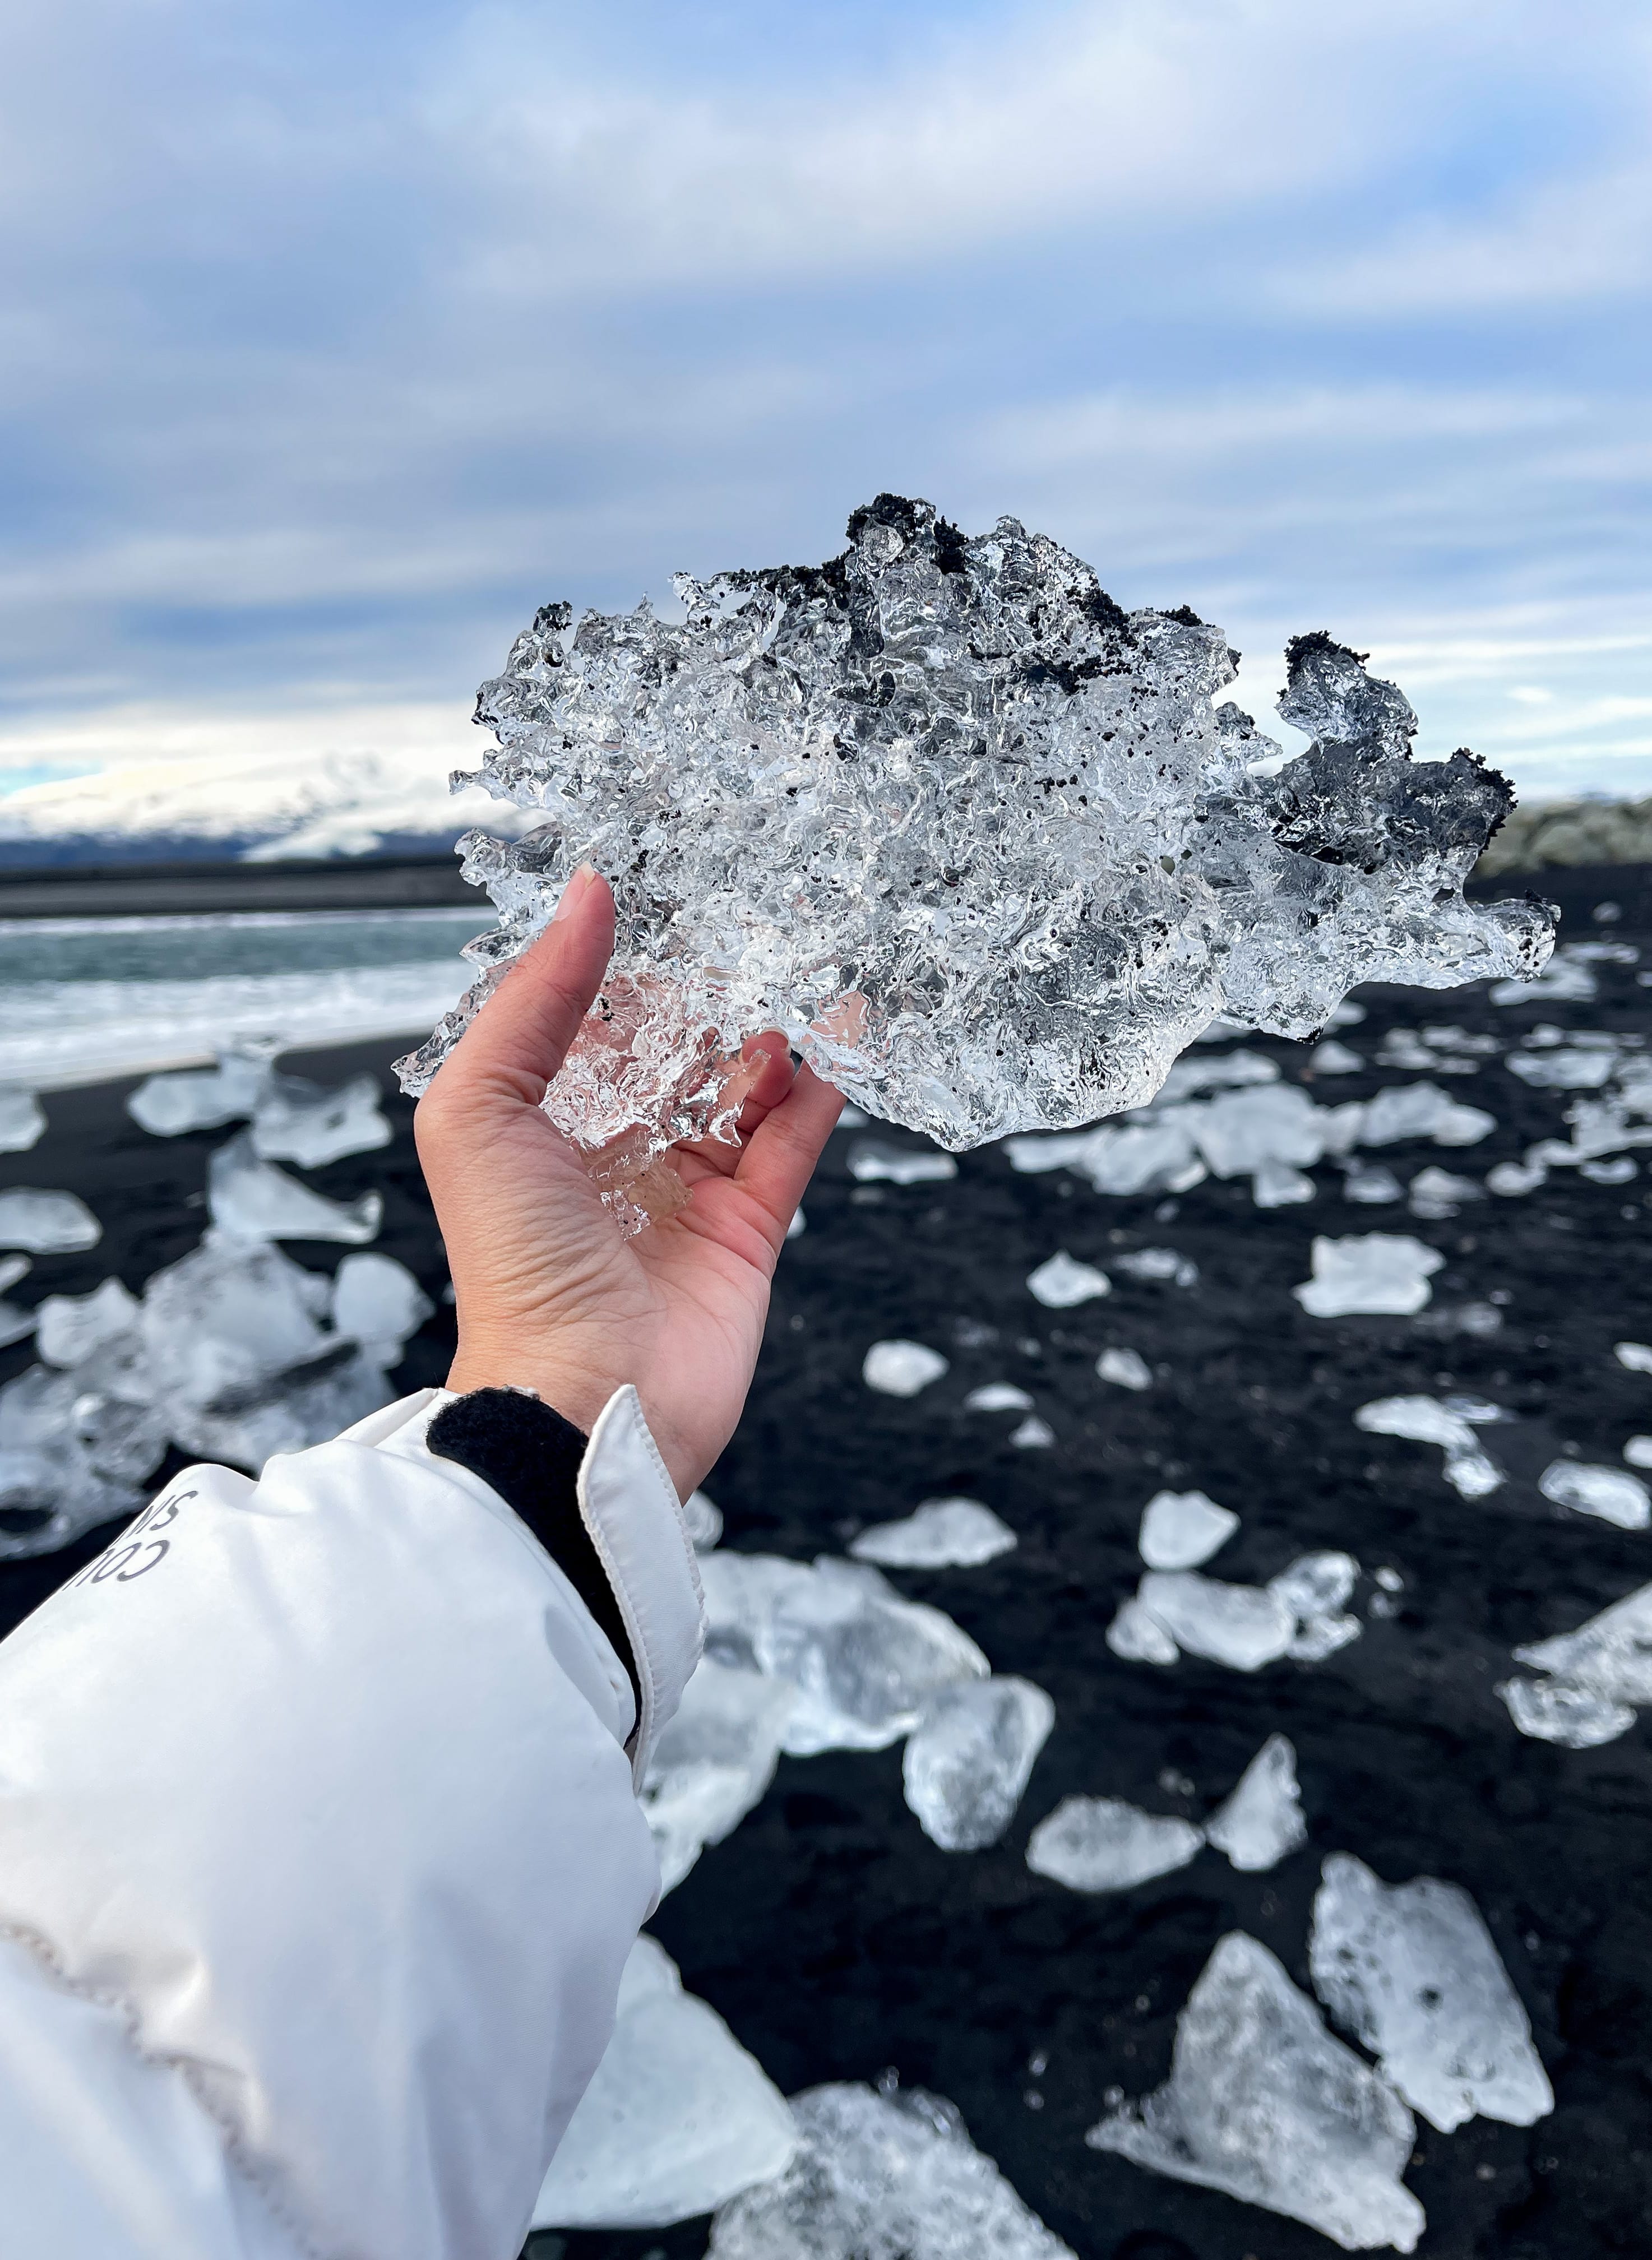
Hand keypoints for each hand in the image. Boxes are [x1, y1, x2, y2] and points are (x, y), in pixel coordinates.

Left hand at [414, 866, 842, 1497]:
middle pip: (670, 1059)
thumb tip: (588, 894)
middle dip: (705, 1003)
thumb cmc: (514, 1265)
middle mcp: (610, 1158)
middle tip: (744, 937)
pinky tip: (832, 1047)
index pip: (586, 1031)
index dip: (620, 976)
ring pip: (737, 1095)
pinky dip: (815, 1096)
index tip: (659, 909)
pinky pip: (789, 1148)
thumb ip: (535, 999)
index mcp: (539, 1128)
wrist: (585, 1393)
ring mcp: (683, 1195)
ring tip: (791, 989)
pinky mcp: (745, 1232)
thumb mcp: (483, 1107)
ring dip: (763, 1043)